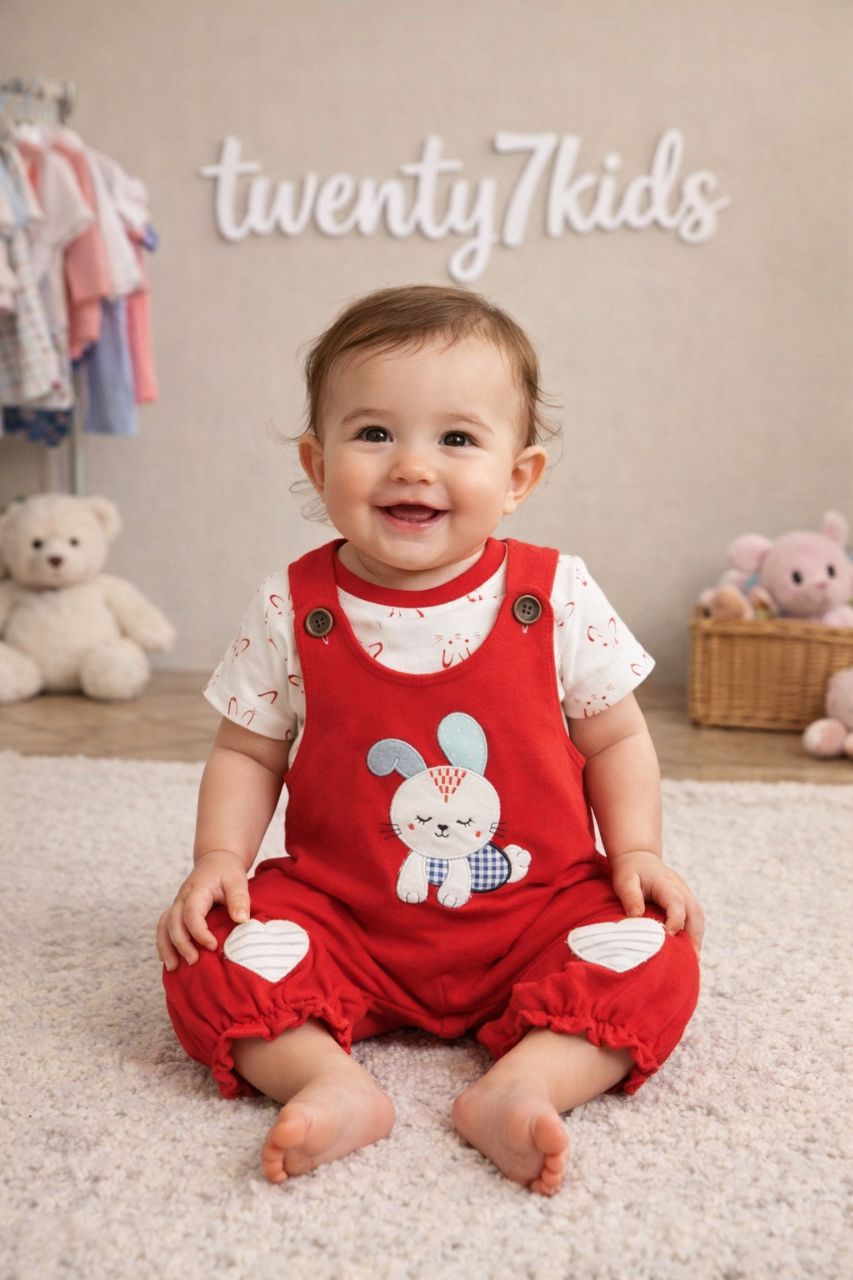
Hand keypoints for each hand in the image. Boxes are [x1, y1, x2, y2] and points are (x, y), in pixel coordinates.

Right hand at [156, 850, 250, 970]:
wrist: (216, 860)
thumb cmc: (227, 871)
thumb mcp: (237, 880)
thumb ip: (239, 899)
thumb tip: (241, 920)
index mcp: (197, 890)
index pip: (191, 913)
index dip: (199, 932)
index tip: (213, 946)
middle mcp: (182, 898)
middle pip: (173, 922)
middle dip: (181, 944)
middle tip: (193, 961)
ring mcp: (177, 905)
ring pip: (163, 926)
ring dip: (166, 947)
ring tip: (173, 968)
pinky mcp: (177, 911)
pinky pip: (164, 927)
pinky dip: (164, 943)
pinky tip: (168, 959)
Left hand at [609, 850, 704, 954]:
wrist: (639, 857)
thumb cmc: (630, 871)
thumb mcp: (625, 880)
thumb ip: (630, 896)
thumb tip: (636, 916)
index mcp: (666, 883)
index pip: (676, 903)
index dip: (675, 920)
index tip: (669, 937)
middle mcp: (680, 888)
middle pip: (695, 912)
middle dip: (695, 935)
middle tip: (692, 958)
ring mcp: (685, 894)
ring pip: (699, 916)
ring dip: (697, 937)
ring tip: (693, 959)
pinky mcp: (685, 900)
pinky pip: (695, 918)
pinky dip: (694, 933)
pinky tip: (688, 950)